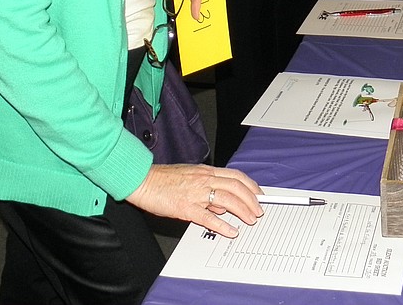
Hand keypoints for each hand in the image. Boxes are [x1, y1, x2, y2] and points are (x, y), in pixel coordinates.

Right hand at [126, 163, 262, 237]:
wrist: (143, 180)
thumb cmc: (163, 179)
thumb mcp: (190, 177)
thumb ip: (207, 188)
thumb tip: (222, 204)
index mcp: (206, 171)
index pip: (235, 176)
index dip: (250, 186)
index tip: (259, 195)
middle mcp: (204, 179)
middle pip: (236, 186)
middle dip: (251, 199)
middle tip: (259, 210)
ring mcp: (195, 193)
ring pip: (227, 199)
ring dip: (242, 210)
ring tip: (251, 220)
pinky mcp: (185, 207)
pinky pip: (208, 217)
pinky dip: (222, 224)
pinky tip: (231, 231)